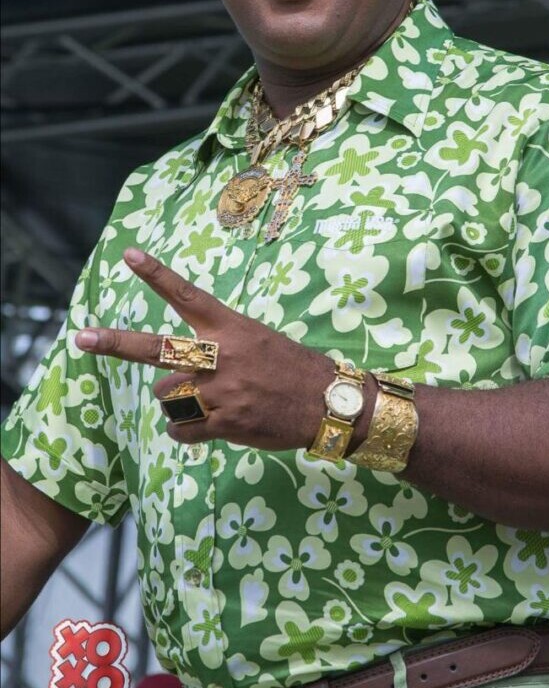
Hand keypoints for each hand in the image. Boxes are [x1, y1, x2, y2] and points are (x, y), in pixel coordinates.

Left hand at [74, 248, 333, 445]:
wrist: (327, 403)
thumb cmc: (292, 367)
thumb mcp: (258, 340)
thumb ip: (220, 344)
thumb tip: (186, 363)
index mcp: (230, 328)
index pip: (187, 295)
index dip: (157, 274)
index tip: (130, 255)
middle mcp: (221, 355)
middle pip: (157, 348)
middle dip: (116, 343)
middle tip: (83, 338)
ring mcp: (221, 391)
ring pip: (167, 397)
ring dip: (175, 402)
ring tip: (202, 402)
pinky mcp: (225, 423)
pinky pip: (182, 431)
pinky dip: (185, 432)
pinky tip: (203, 428)